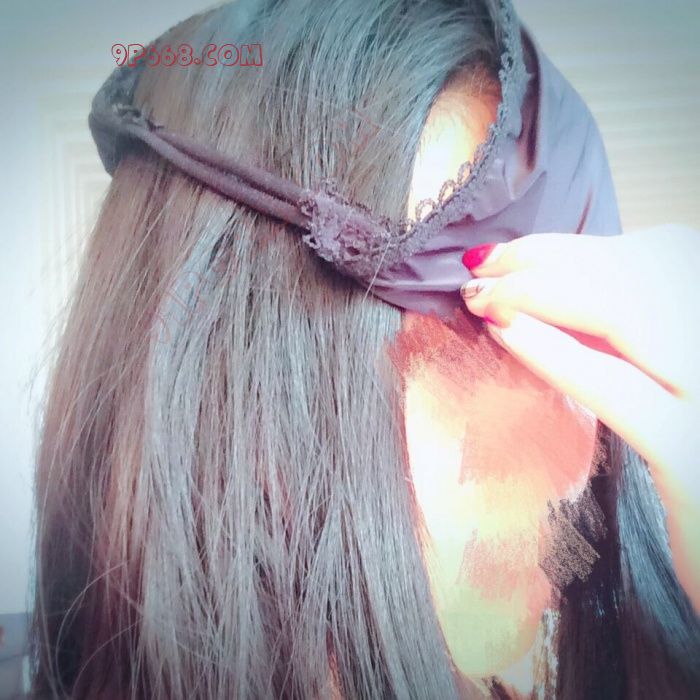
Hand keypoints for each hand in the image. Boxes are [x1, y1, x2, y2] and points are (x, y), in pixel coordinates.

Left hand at [460, 225, 699, 609]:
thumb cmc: (687, 462)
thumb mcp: (664, 385)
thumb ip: (623, 338)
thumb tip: (544, 293)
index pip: (654, 255)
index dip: (572, 246)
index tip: (507, 254)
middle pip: (637, 275)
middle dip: (544, 262)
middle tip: (480, 272)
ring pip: (627, 315)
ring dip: (539, 295)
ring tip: (482, 299)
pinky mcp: (693, 459)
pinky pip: (619, 391)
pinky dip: (556, 354)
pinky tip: (504, 334)